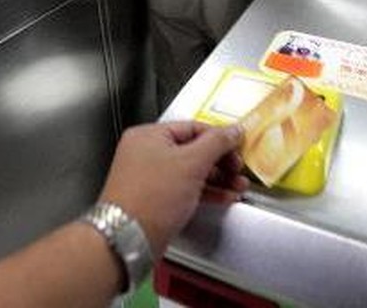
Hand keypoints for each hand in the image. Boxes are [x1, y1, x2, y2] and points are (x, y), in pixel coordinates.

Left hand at [98, 122, 247, 258]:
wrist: (128, 238)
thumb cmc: (151, 198)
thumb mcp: (191, 163)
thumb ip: (217, 143)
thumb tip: (233, 130)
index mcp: (148, 135)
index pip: (193, 127)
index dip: (219, 136)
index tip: (238, 145)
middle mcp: (146, 153)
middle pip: (193, 150)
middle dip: (220, 161)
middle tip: (238, 169)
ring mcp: (149, 177)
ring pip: (191, 171)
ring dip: (217, 178)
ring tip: (237, 186)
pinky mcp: (154, 200)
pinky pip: (185, 189)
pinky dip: (206, 192)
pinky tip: (224, 197)